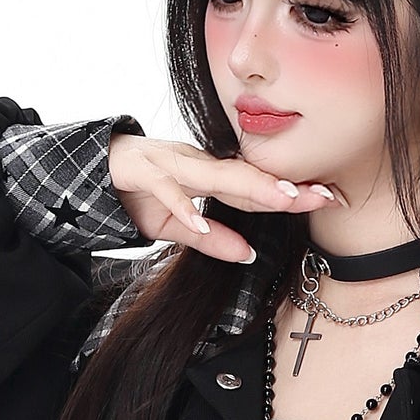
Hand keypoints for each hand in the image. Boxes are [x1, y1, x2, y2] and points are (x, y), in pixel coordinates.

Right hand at [106, 131, 337, 263]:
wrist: (89, 167)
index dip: (292, 193)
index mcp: (207, 174)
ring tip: (285, 200)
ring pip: (217, 176)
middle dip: (286, 187)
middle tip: (323, 196)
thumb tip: (247, 256)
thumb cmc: (137, 191)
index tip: (330, 198)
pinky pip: (167, 193)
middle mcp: (196, 164)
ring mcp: (170, 165)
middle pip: (248, 176)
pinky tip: (203, 223)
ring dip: (252, 187)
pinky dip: (184, 209)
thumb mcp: (178, 226)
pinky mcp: (142, 173)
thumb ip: (211, 240)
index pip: (256, 185)